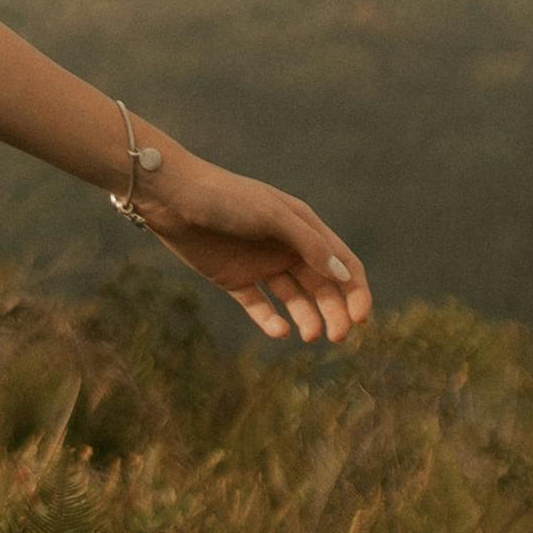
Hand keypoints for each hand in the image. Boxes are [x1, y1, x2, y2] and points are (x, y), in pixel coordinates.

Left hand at [129, 143, 371, 350]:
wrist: (171, 196)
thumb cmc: (225, 197)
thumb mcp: (271, 215)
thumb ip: (308, 244)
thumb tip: (343, 275)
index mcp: (303, 227)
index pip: (342, 263)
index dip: (357, 291)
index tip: (361, 319)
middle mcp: (286, 247)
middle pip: (322, 286)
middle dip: (335, 312)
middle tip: (336, 336)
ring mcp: (260, 264)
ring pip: (294, 299)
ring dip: (307, 318)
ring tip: (310, 336)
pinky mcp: (234, 279)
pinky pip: (259, 306)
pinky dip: (271, 320)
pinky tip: (279, 330)